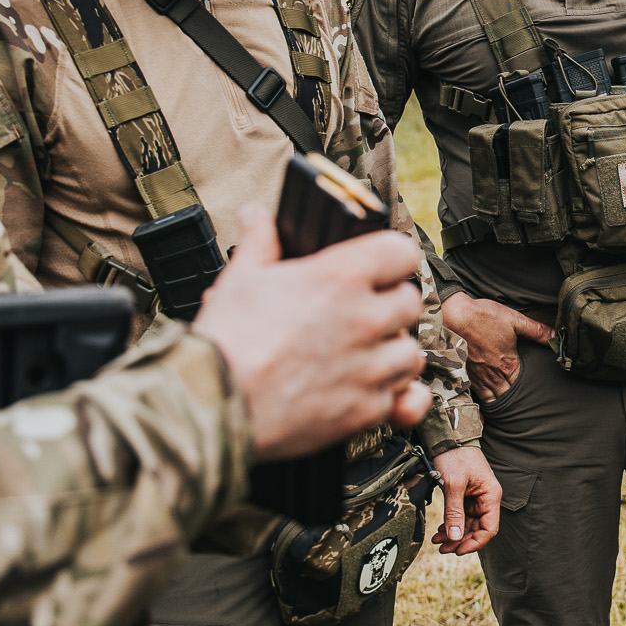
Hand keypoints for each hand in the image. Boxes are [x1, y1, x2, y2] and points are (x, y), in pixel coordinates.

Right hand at [195, 208, 429, 460]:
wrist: (214, 405)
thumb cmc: (226, 342)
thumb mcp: (240, 279)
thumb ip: (260, 242)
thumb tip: (256, 216)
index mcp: (340, 277)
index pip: (402, 252)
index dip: (391, 258)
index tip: (378, 268)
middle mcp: (364, 319)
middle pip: (410, 302)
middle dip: (390, 307)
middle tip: (363, 315)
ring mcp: (369, 366)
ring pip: (412, 353)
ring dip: (392, 353)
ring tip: (364, 356)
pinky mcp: (365, 409)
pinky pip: (406, 400)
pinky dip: (394, 398)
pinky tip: (374, 391)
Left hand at [428, 444, 500, 553]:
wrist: (447, 437)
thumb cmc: (454, 456)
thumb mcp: (453, 485)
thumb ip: (455, 513)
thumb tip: (455, 538)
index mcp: (491, 496)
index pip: (489, 528)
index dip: (474, 542)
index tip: (457, 550)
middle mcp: (486, 499)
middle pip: (477, 529)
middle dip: (460, 540)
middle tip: (441, 548)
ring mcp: (475, 498)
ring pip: (467, 525)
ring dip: (453, 534)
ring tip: (437, 541)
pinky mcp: (465, 496)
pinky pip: (461, 516)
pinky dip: (451, 525)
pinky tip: (439, 531)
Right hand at [441, 292, 552, 402]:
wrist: (456, 316)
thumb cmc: (485, 316)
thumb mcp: (515, 320)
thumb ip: (537, 331)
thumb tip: (556, 338)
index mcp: (507, 363)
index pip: (520, 385)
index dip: (526, 390)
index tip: (532, 393)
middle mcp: (492, 374)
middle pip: (505, 395)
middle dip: (513, 400)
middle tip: (521, 406)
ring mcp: (477, 375)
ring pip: (489, 397)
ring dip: (497, 402)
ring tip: (505, 408)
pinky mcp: (464, 373)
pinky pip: (474, 393)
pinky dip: (480, 401)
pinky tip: (483, 407)